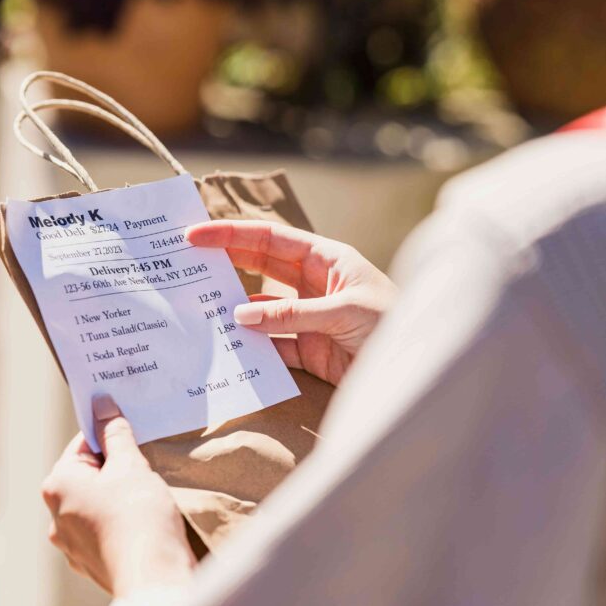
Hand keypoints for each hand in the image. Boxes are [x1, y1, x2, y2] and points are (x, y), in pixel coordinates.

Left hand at [41, 395, 194, 596]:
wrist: (153, 577)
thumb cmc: (139, 515)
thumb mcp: (131, 465)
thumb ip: (115, 434)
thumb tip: (102, 405)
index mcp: (58, 484)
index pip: (83, 444)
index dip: (111, 437)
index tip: (135, 437)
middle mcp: (55, 514)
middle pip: (88, 475)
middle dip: (115, 469)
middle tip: (145, 470)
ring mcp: (70, 544)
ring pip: (95, 504)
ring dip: (117, 498)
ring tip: (146, 500)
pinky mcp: (89, 564)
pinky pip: (103, 532)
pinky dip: (119, 525)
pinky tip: (142, 525)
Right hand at [187, 221, 395, 385]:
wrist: (421, 369)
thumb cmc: (395, 326)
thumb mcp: (346, 312)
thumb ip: (293, 314)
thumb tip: (241, 314)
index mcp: (327, 259)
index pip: (271, 240)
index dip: (232, 235)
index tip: (195, 235)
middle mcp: (314, 285)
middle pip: (259, 269)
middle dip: (224, 266)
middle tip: (183, 266)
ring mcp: (309, 319)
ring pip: (260, 311)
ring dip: (233, 312)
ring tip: (196, 312)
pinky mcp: (310, 352)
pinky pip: (272, 347)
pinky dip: (251, 350)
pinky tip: (227, 350)